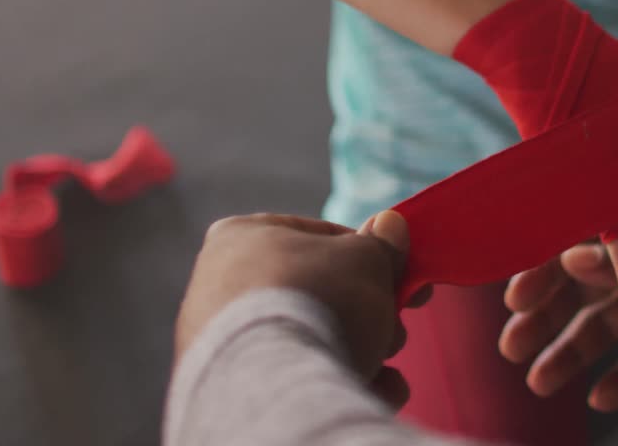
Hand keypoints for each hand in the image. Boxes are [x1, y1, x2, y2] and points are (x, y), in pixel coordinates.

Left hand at [175, 211, 417, 408]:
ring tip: (388, 370)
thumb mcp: (367, 258)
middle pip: (318, 291)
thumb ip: (381, 243)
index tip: (398, 274)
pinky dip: (334, 379)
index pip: (318, 236)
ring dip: (361, 350)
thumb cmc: (319, 299)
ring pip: (309, 337)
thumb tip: (390, 226)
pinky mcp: (228, 383)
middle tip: (395, 328)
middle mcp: (219, 284)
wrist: (273, 379)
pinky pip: (293, 374)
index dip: (368, 255)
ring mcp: (220, 338)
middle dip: (367, 311)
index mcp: (241, 235)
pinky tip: (375, 390)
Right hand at [501, 242, 617, 411]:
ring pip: (603, 332)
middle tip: (510, 349)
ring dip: (568, 357)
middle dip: (542, 321)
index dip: (543, 275)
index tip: (515, 300)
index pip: (575, 251)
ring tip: (538, 385)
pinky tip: (599, 399)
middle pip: (578, 295)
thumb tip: (570, 260)